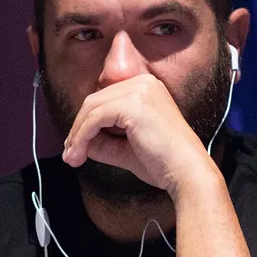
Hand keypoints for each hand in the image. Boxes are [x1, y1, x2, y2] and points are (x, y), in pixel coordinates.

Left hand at [61, 74, 213, 196]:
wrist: (187, 172)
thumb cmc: (165, 163)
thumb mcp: (126, 148)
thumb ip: (104, 142)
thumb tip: (78, 143)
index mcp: (147, 88)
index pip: (106, 100)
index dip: (86, 123)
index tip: (76, 147)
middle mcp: (143, 83)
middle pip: (95, 101)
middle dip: (77, 129)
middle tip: (70, 155)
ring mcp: (138, 91)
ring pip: (91, 109)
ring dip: (77, 135)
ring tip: (72, 158)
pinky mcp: (132, 104)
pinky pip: (95, 118)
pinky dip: (82, 136)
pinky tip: (80, 154)